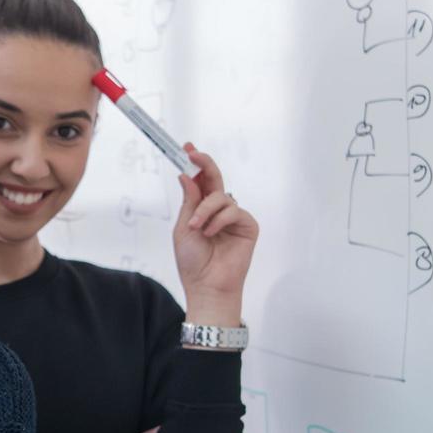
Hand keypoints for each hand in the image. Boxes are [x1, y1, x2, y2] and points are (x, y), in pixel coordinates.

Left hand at [174, 145, 258, 324]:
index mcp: (202, 210)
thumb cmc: (193, 262)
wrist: (206, 285)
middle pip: (215, 179)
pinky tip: (212, 234)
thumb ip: (190, 201)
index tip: (187, 148)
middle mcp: (219, 210)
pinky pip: (233, 210)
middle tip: (193, 153)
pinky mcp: (248, 226)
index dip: (195, 164)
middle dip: (205, 164)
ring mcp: (234, 217)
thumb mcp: (184, 227)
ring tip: (197, 228)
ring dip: (205, 209)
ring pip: (222, 196)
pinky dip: (219, 220)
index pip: (201, 181)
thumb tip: (187, 174)